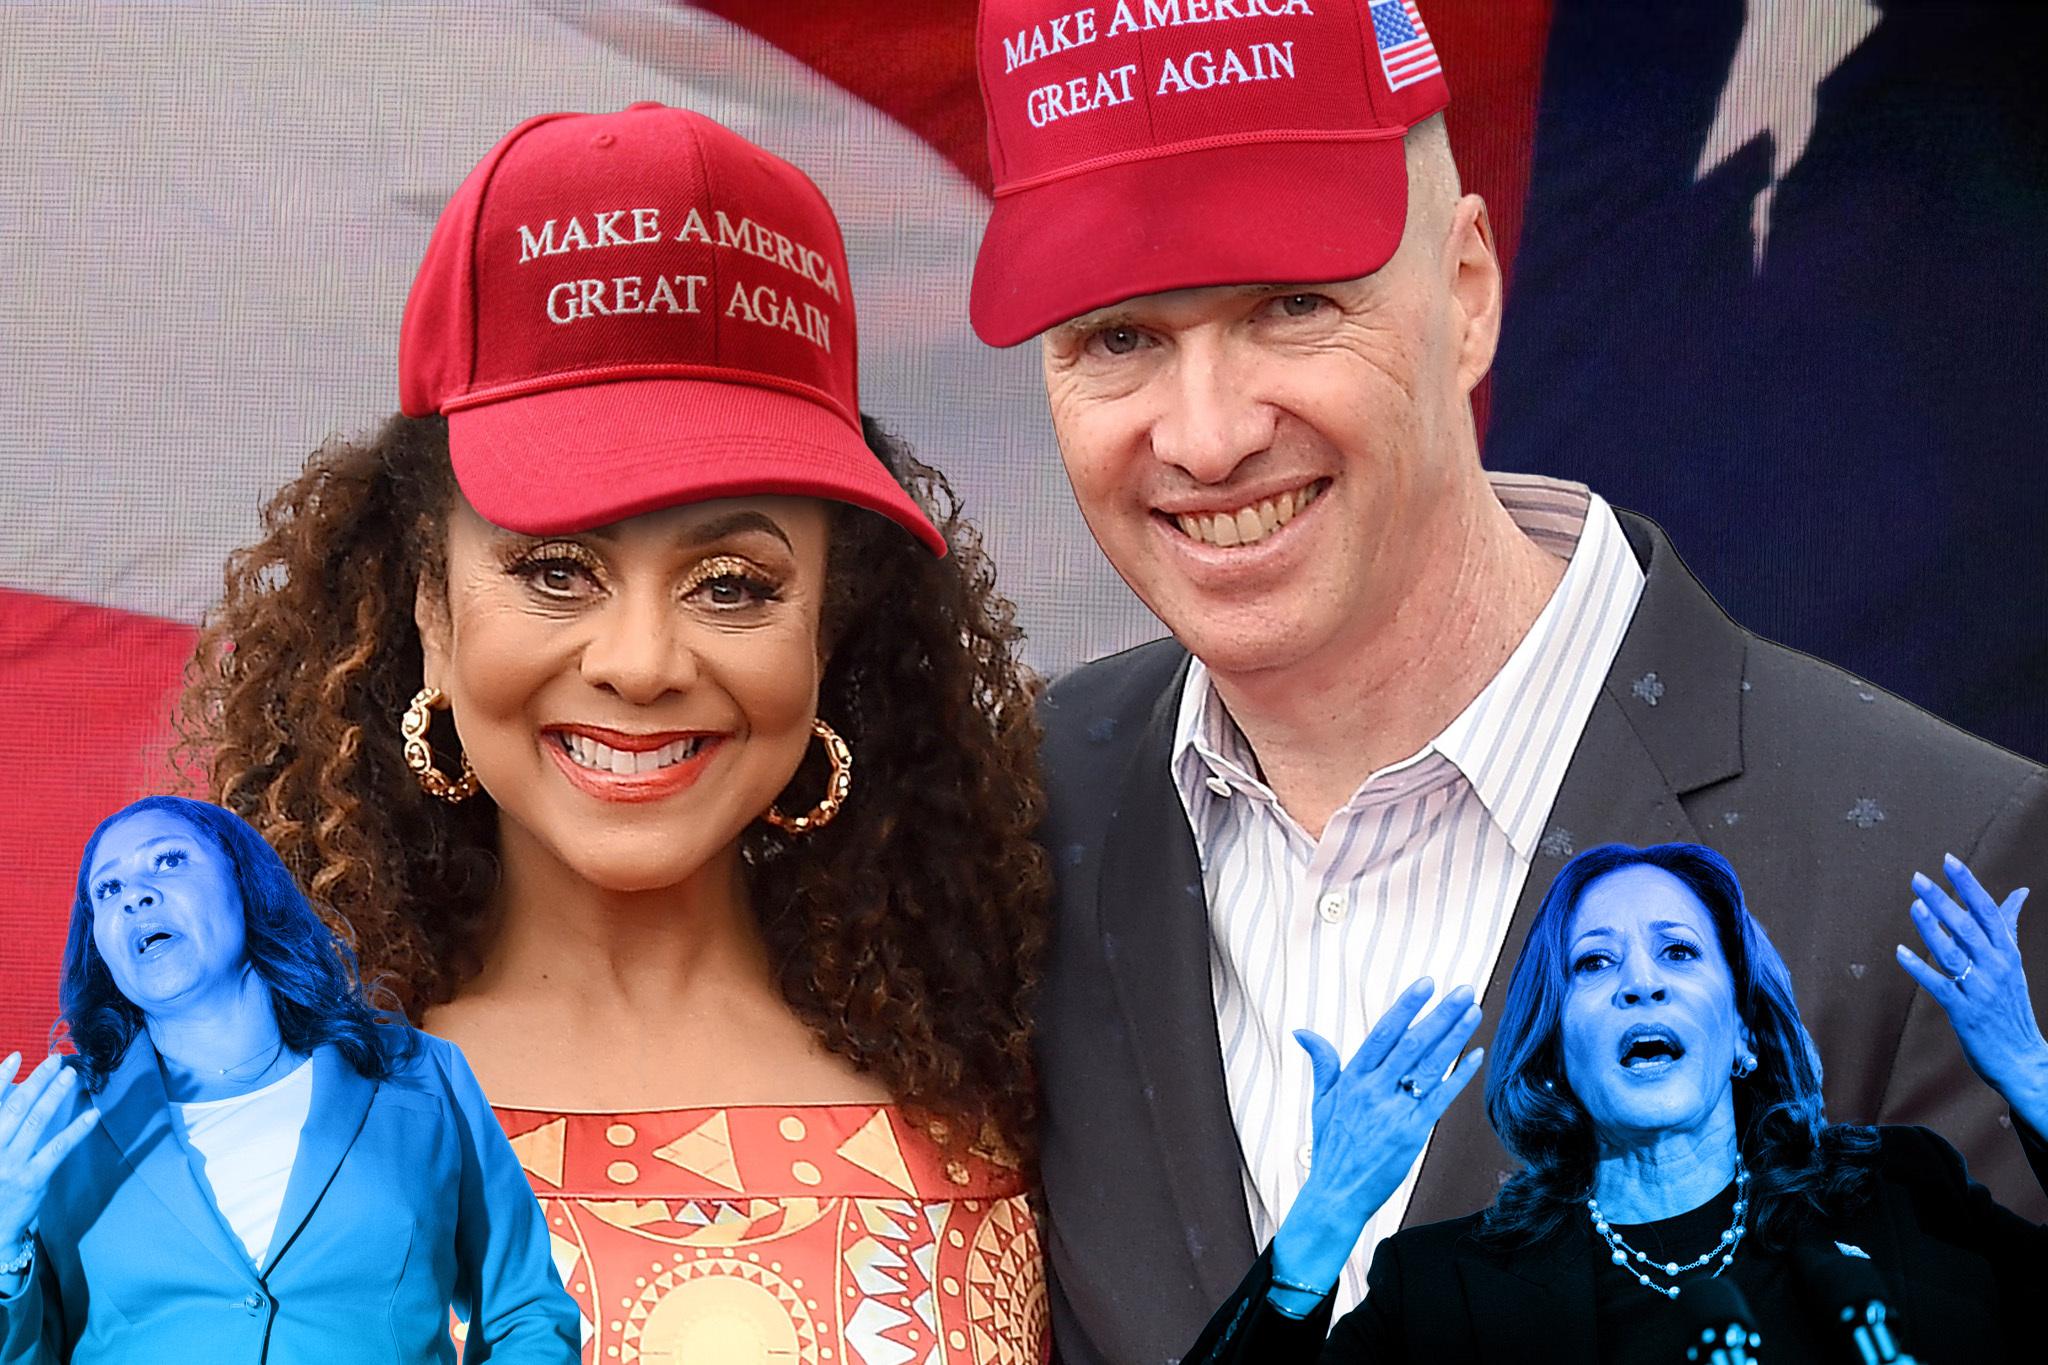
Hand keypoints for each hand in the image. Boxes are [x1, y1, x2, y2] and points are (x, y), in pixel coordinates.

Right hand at [0, 1053, 97, 1251]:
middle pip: (15, 1107)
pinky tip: (92, 1114)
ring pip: (37, 1122)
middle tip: (55, 1059)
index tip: (17, 1057)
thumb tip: (15, 1092)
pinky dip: (77, 1129)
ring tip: (70, 1076)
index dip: (0, 1078)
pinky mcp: (33, 1178)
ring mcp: (12, 1164)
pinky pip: (58, 1148)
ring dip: (55, 1095)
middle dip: (36, 1080)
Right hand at [1270, 979, 1483, 1300]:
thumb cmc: (1331, 1146)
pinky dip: (1459, 1076)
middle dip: (1441, 1014)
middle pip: (1412, 1043)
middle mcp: (1373, 1090)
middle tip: (1464, 991)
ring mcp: (1393, 1112)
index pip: (1383, 1033)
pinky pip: (1440, 1099)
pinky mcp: (1412, 1134)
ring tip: (1474, 1012)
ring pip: (1429, 1066)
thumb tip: (1302, 1032)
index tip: (1427, 984)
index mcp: (1352, 1078)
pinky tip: (1476, 1056)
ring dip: (1455, 1037)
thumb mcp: (1320, 1100)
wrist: (1336, 1194)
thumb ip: (1321, 1062)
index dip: (1406, 1007)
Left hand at [1895, 855, 2047, 1129]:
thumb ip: (2008, 927)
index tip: (1948, 861)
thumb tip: (2020, 892)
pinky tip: (1901, 953)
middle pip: (1968, 928)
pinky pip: (1939, 985)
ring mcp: (1980, 989)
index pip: (1989, 912)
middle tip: (1918, 878)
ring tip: (1914, 906)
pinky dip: (1919, 969)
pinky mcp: (1964, 1011)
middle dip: (1943, 901)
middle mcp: (1996, 967)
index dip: (1968, 885)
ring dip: (1932, 929)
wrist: (2022, 1058)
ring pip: (1953, 953)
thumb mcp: (2013, 963)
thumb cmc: (2012, 1006)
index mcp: (2007, 953)